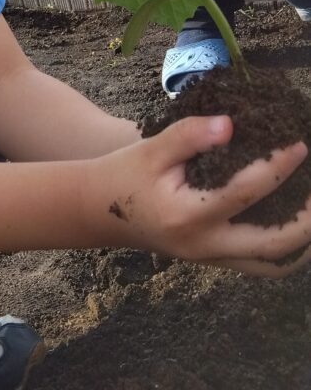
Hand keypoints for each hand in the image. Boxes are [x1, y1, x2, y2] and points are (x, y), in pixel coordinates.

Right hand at [95, 115, 310, 270]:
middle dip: (308, 218)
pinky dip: (286, 250)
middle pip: (274, 243)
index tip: (300, 145)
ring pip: (273, 263)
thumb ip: (189, 135)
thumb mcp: (150, 148)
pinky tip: (298, 227)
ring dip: (303, 241)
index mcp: (188, 215)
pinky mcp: (213, 261)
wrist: (99, 210)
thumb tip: (232, 124)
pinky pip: (261, 265)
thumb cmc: (125, 174)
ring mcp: (210, 259)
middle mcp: (204, 245)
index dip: (278, 167)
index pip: (246, 193)